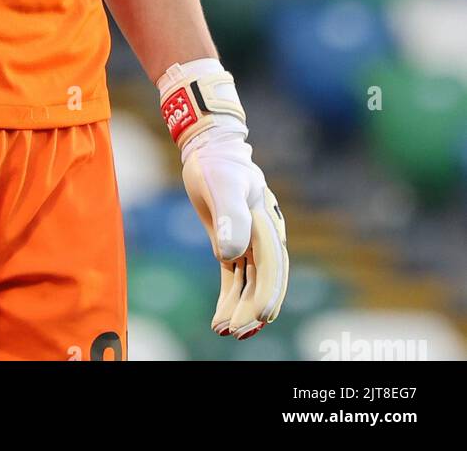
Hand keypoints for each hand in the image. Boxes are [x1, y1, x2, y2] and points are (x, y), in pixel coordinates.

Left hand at [158, 57, 287, 338]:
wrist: (208, 147)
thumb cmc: (217, 164)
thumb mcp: (222, 186)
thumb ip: (230, 217)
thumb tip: (231, 255)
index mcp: (266, 224)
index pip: (271, 266)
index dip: (268, 292)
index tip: (260, 316)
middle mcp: (263, 237)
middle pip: (264, 281)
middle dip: (253, 309)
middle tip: (237, 333)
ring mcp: (249, 242)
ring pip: (249, 284)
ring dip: (240, 308)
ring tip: (224, 332)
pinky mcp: (233, 244)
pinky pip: (235, 277)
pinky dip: (230, 297)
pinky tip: (220, 317)